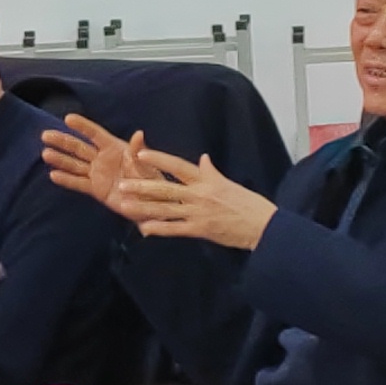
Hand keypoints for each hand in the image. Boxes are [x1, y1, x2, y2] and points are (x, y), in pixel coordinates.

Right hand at [39, 114, 145, 217]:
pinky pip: (78, 183)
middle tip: (45, 135)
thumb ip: (139, 151)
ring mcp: (98, 174)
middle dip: (63, 141)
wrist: (152, 205)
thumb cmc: (153, 180)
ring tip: (45, 154)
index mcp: (115, 148)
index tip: (68, 118)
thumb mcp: (148, 165)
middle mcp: (103, 158)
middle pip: (79, 147)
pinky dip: (66, 180)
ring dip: (60, 159)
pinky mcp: (96, 189)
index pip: (95, 134)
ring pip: (75, 164)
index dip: (82, 126)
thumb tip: (138, 134)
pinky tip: (53, 175)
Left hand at [114, 150, 277, 254]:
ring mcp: (198, 212)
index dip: (159, 159)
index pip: (178, 166)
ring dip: (143, 207)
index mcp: (206, 179)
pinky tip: (144, 229)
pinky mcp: (200, 230)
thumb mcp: (228, 183)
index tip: (141, 154)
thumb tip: (203, 159)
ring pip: (165, 208)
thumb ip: (211, 172)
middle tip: (122, 184)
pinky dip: (159, 229)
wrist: (263, 225)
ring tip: (124, 205)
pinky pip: (175, 229)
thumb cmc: (248, 203)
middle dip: (142, 186)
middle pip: (165, 187)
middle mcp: (199, 194)